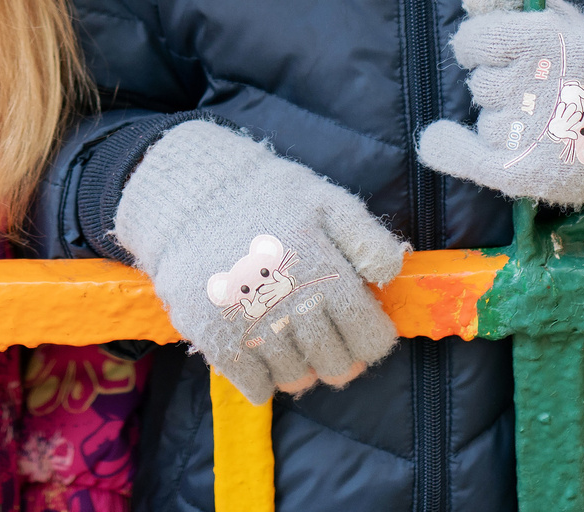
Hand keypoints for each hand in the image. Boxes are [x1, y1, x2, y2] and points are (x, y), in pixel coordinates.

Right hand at [114, 121, 408, 404]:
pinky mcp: (216, 338)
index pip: (370, 339)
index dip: (372, 341)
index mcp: (325, 273)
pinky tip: (262, 354)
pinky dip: (265, 381)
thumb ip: (365, 237)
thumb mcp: (325, 200)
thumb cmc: (267, 198)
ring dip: (302, 369)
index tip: (361, 332)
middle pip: (336, 365)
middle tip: (328, 341)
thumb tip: (391, 274)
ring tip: (293, 342)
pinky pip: (256, 387)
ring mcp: (252, 325)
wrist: (192, 196)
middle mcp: (291, 304)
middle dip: (340, 359)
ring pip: (297, 379)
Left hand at [415, 0, 583, 207]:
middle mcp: (544, 84)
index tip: (489, 51)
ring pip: (486, 123)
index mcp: (552, 41)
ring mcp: (539, 133)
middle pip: (480, 84)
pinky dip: (448, 149)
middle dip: (499, 85)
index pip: (474, 40)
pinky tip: (437, 140)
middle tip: (539, 92)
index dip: (476, 45)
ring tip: (547, 123)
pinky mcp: (534, 171)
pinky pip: (470, 158)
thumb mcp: (565, 19)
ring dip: (505, 122)